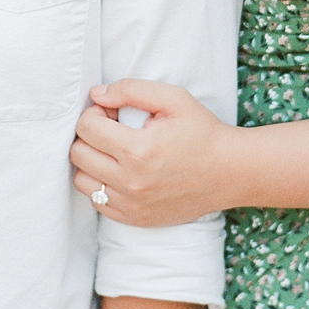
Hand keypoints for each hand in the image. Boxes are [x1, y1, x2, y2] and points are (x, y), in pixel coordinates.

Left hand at [70, 80, 238, 226]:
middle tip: (113, 128)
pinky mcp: (135, 219)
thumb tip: (96, 95)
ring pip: (82, 180)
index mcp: (137, 149)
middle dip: (90, 135)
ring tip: (115, 151)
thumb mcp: (173, 98)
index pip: (86, 127)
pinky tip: (120, 172)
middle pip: (78, 153)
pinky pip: (97, 202)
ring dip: (91, 161)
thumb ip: (131, 90)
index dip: (95, 112)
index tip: (113, 112)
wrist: (230, 171)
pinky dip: (101, 185)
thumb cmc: (202, 131)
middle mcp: (130, 181)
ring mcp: (131, 204)